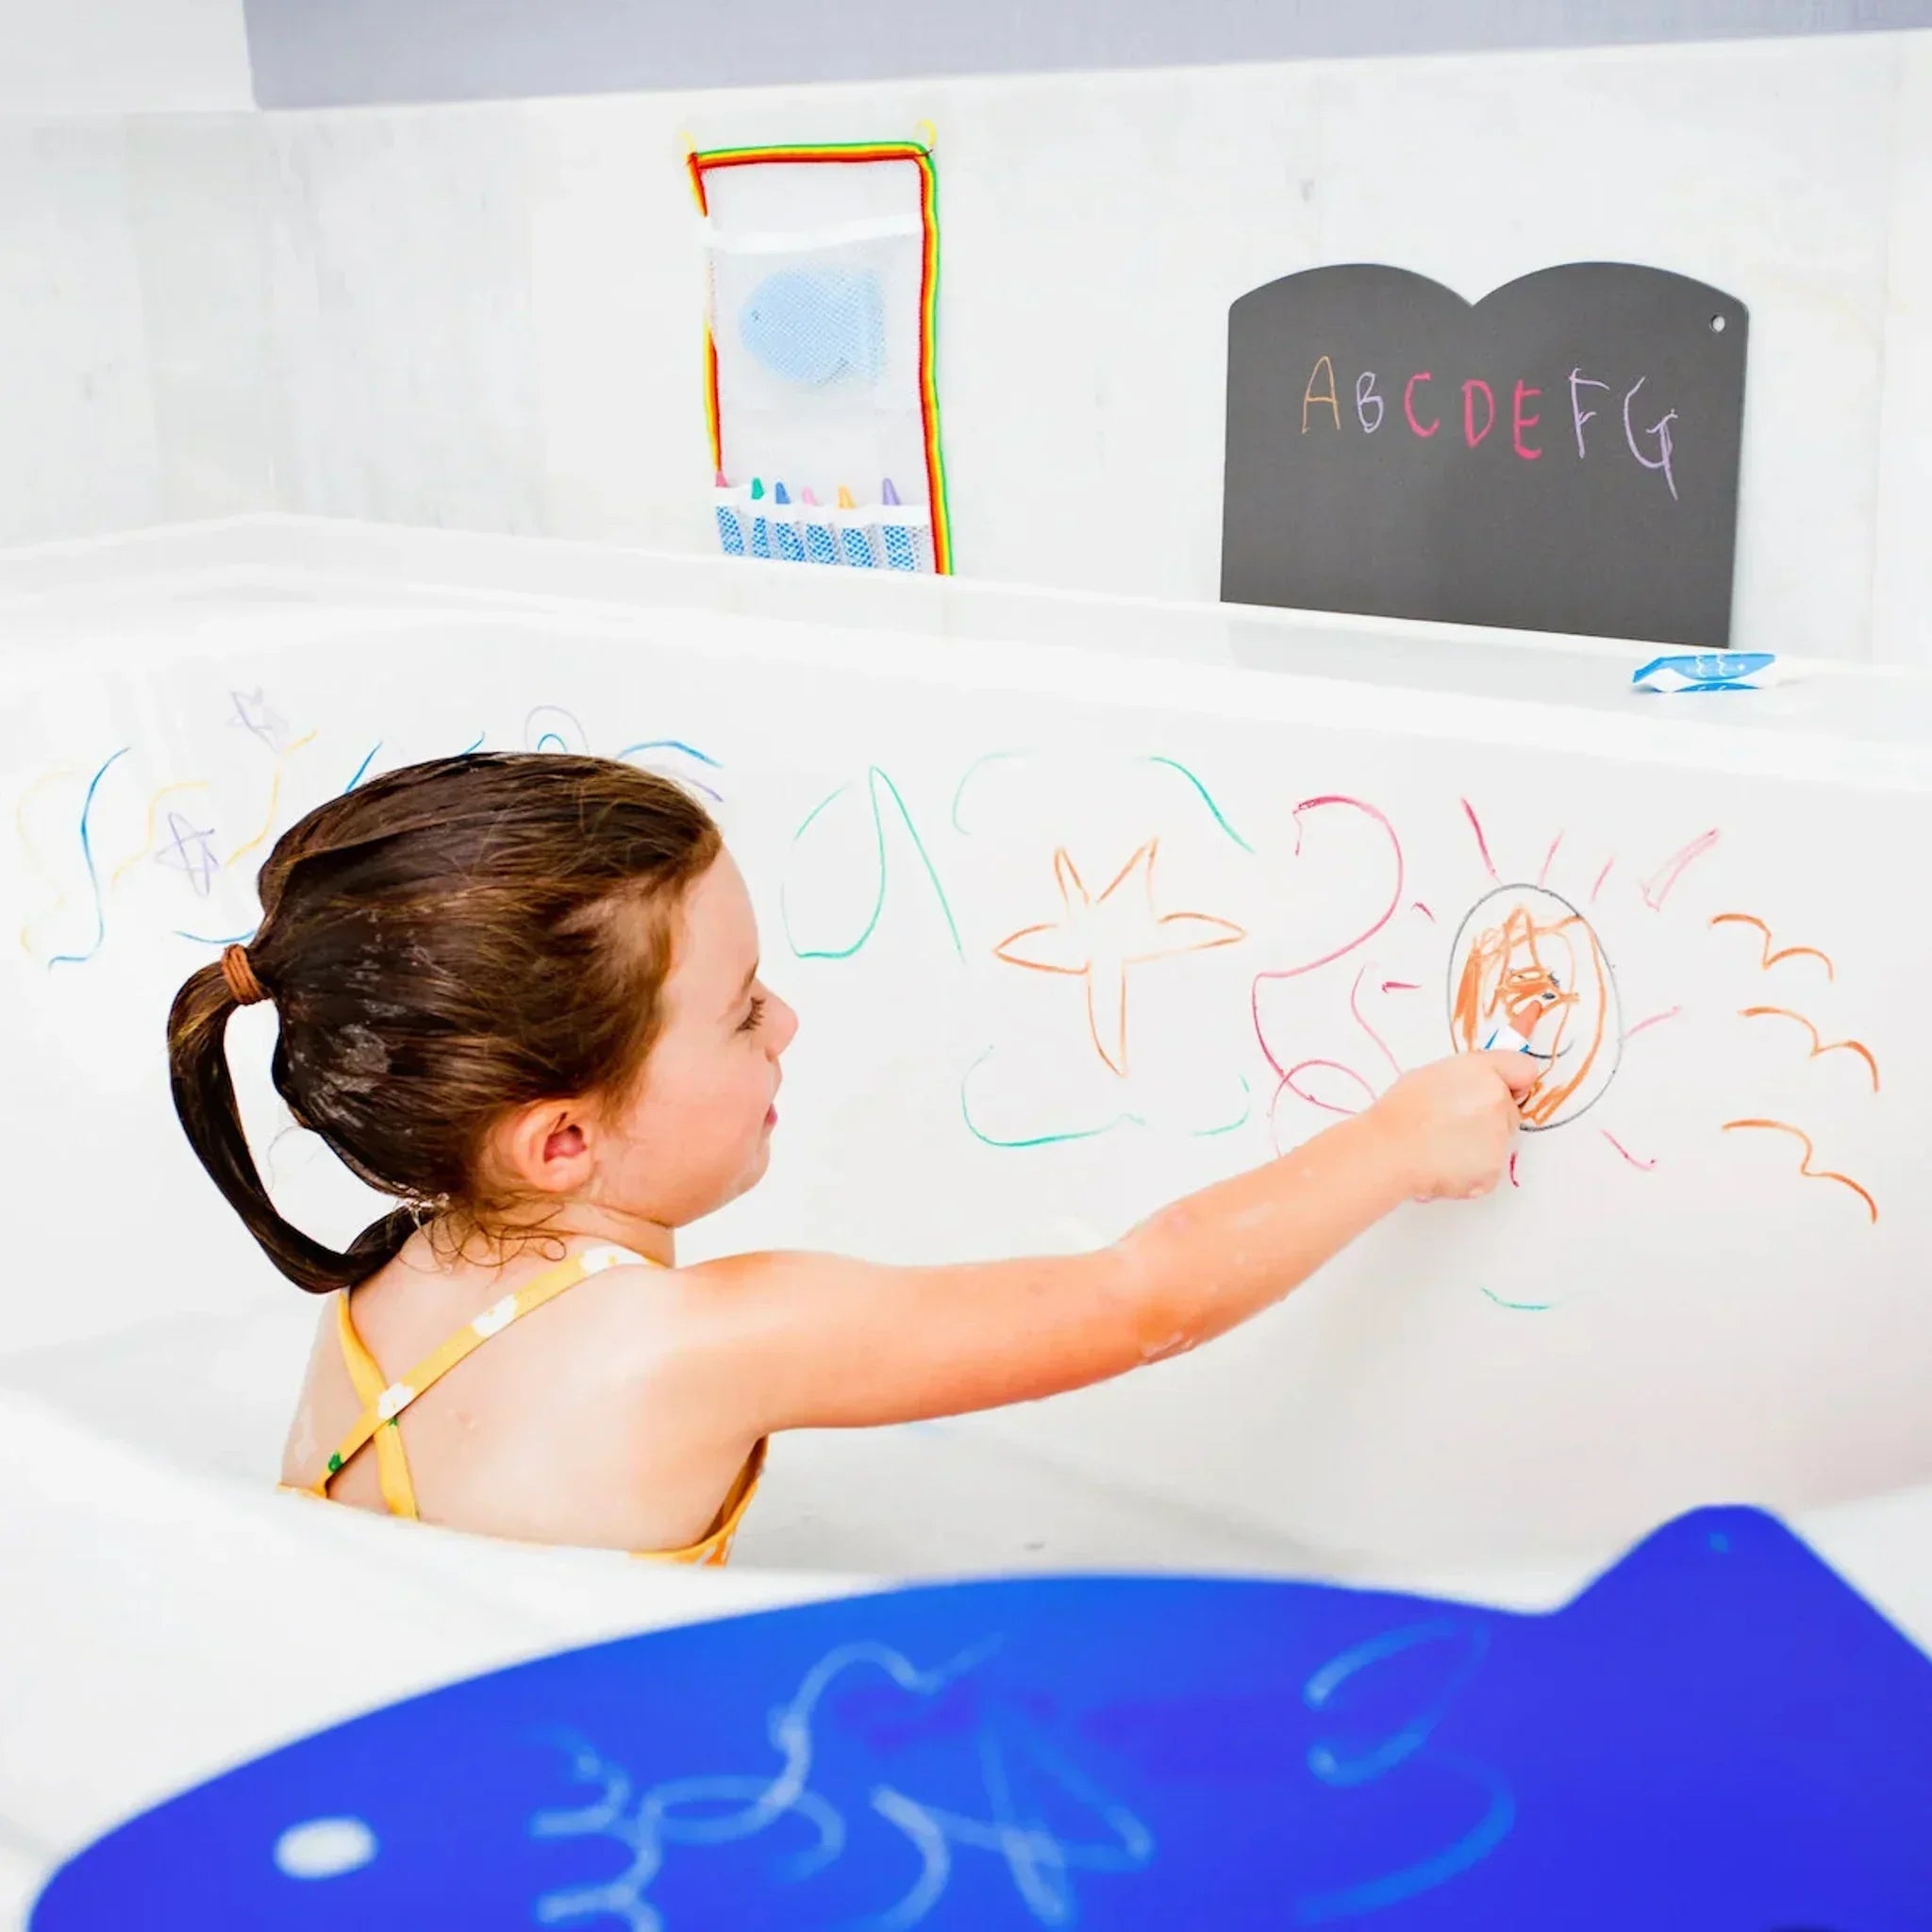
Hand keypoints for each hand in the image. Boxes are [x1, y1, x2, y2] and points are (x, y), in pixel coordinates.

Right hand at [1368, 1051, 1537, 1201]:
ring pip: (1500, 1140)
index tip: (1503, 1089)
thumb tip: (1478, 1087)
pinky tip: (1445, 1164)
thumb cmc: (1400, 1112)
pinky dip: (1472, 1170)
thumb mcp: (1432, 1075)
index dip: (1512, 1081)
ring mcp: (1500, 1137)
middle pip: (1510, 1109)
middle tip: (1453, 1124)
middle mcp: (1499, 1101)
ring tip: (1442, 1146)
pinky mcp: (1495, 1169)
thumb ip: (1468, 1078)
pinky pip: (1490, 1168)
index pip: (1524, 1069)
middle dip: (1490, 1117)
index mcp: (1483, 1071)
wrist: (1389, 1151)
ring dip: (1480, 1144)